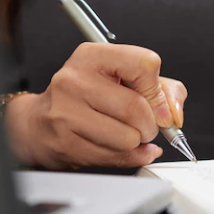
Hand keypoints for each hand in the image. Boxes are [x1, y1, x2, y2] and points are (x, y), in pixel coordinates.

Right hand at [4, 43, 187, 169]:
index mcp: (93, 56)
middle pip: (137, 108)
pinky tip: (119, 147)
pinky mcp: (65, 143)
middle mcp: (75, 79)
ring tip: (125, 133)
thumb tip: (174, 114)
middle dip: (151, 124)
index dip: (158, 91)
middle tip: (144, 125)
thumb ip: (162, 89)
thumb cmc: (87, 97)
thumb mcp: (124, 79)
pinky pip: (115, 157)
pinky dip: (128, 157)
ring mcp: (66, 112)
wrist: (39, 123)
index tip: (158, 105)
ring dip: (137, 142)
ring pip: (128, 138)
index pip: (145, 64)